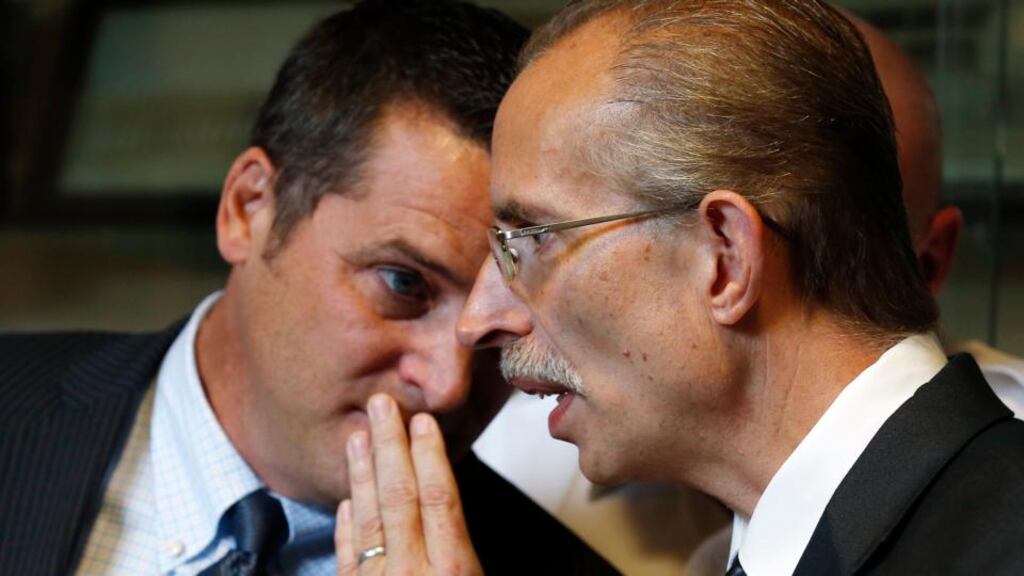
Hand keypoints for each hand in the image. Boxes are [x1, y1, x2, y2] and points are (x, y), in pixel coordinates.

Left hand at [336, 393, 482, 574]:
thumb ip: (463, 557)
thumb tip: (452, 516)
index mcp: (452, 570)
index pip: (438, 498)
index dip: (429, 455)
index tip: (422, 421)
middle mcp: (411, 572)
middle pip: (399, 497)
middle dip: (390, 445)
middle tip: (381, 405)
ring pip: (368, 519)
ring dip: (362, 474)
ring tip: (358, 437)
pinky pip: (347, 555)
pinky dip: (347, 525)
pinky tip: (348, 501)